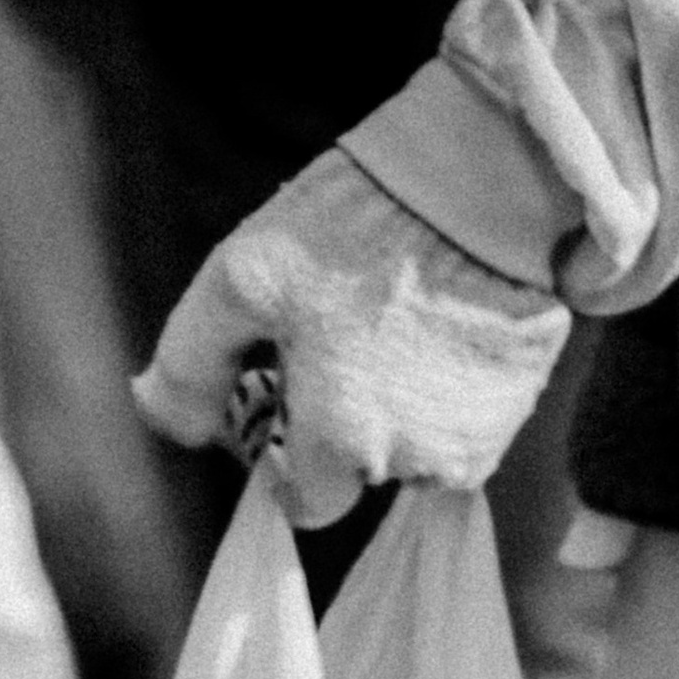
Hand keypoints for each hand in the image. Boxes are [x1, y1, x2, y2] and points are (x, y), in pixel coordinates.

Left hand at [135, 149, 569, 529]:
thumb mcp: (240, 281)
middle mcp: (412, 459)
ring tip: (397, 324)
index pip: (308, 503)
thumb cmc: (351, 227)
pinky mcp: (522, 399)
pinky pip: (475, 419)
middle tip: (345, 343)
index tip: (291, 403)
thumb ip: (189, 363)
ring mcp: (477, 434)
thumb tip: (156, 415)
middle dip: (348, 428)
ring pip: (423, 450)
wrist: (480, 176)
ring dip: (404, 410)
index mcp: (339, 442)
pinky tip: (443, 320)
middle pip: (365, 472)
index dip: (291, 462)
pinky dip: (454, 387)